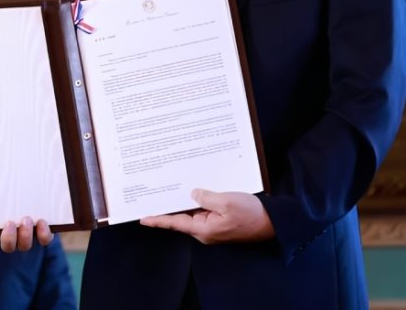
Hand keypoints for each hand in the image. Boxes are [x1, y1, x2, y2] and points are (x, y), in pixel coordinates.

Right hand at [0, 217, 53, 252]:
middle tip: (14, 221)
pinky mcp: (45, 228)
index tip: (7, 223)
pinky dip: (45, 232)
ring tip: (27, 218)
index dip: (8, 239)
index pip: (8, 246)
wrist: (18, 190)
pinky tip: (42, 221)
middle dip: (19, 236)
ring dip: (30, 233)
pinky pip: (47, 238)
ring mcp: (34, 233)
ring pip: (36, 242)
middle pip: (22, 246)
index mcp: (8, 235)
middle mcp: (22, 237)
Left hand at [139, 189, 274, 243]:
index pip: (175, 223)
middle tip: (152, 194)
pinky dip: (197, 200)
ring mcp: (213, 226)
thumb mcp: (227, 202)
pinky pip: (204, 209)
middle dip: (168, 206)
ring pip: (193, 211)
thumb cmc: (252, 214)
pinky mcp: (220, 220)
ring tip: (168, 187)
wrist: (274, 222)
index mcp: (203, 229)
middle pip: (181, 217)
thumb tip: (193, 193)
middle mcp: (205, 230)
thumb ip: (206, 197)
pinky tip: (192, 189)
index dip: (158, 220)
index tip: (142, 218)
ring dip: (183, 200)